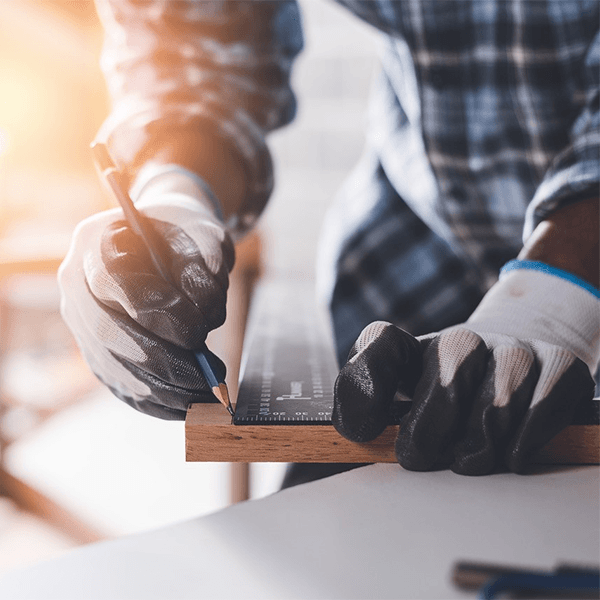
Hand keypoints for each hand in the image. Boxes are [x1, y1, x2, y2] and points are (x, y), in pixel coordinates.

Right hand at [59, 167, 234, 418]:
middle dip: (163, 362)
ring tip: (204, 394)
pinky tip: (184, 406)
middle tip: (206, 377)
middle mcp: (75, 282)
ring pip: (111, 366)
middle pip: (108, 333)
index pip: (115, 282)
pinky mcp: (92, 348)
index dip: (158, 313)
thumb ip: (206, 264)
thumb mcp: (202, 236)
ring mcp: (78, 319)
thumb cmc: (184, 239)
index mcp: (96, 240)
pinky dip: (152, 402)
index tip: (198, 333)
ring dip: (161, 389)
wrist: (162, 245)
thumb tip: (205, 314)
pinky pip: (116, 383)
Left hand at [333, 264, 597, 473]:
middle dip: (431, 438)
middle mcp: (461, 339)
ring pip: (494, 410)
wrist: (515, 356)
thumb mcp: (402, 396)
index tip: (364, 431)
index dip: (366, 388)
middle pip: (444, 391)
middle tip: (428, 457)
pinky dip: (522, 443)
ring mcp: (511, 348)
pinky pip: (539, 411)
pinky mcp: (558, 363)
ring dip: (480, 448)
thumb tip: (359, 428)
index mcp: (414, 348)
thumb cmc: (447, 392)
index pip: (381, 344)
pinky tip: (510, 453)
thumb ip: (369, 406)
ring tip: (471, 455)